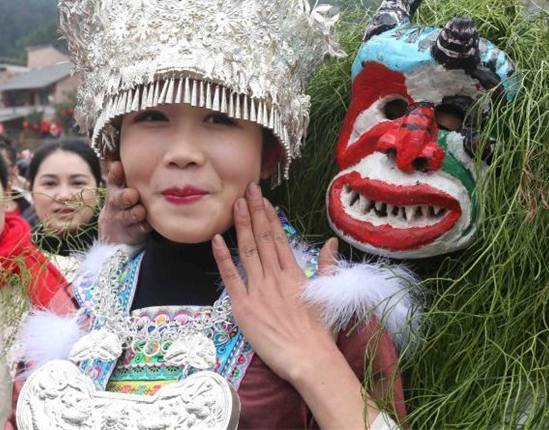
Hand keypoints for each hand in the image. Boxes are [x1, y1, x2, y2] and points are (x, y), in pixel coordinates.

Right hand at [97, 161, 148, 245]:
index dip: (116, 174)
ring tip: (140, 211)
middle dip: (124, 197)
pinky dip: (140, 229)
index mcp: (116, 188)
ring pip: (126, 217)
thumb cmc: (126, 200)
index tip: (118, 166)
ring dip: (132, 214)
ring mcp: (121, 220)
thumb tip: (139, 142)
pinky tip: (146, 226)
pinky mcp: (129, 234)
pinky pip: (135, 232)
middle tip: (132, 194)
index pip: (114, 179)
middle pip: (117, 200)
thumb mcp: (125, 185)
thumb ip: (129, 172)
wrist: (115, 230)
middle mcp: (116, 204)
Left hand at [212, 182, 338, 382]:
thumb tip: (331, 242)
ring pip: (248, 251)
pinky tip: (217, 239)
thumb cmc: (321, 332)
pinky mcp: (244, 306)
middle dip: (255, 211)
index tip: (264, 200)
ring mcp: (259, 290)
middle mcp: (276, 277)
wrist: (309, 358)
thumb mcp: (329, 294)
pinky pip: (231, 277)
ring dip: (241, 226)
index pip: (280, 238)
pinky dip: (223, 257)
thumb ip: (327, 266)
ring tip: (235, 204)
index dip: (270, 217)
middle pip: (263, 238)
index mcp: (295, 274)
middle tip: (247, 189)